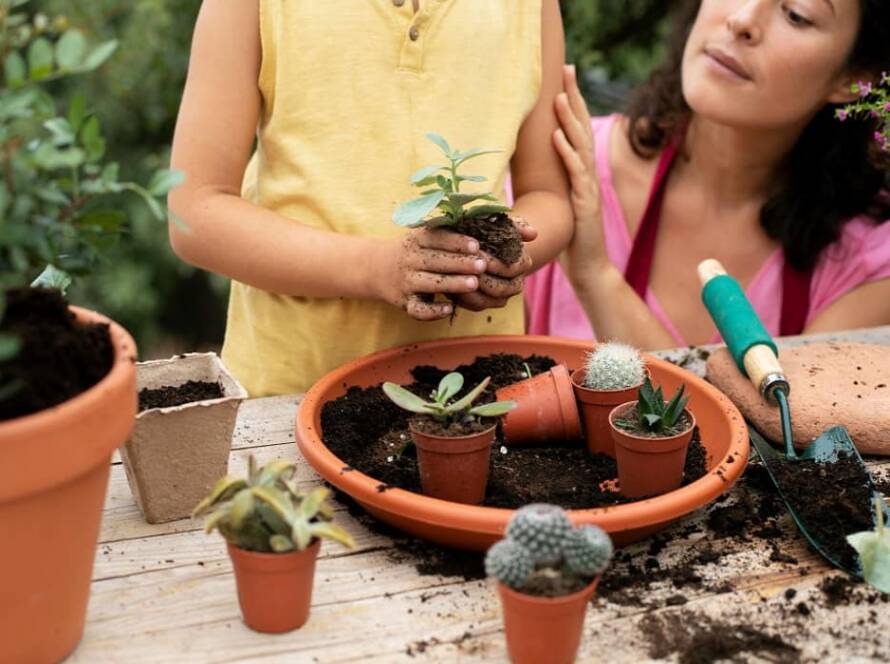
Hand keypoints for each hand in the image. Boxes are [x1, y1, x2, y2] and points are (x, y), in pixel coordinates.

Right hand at [374, 227, 486, 320]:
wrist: (375, 268)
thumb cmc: (412, 251)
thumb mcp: (422, 236)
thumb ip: (445, 232)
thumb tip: (481, 225)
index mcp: (416, 240)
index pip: (437, 239)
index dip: (456, 242)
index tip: (476, 245)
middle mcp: (410, 260)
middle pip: (435, 261)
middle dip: (460, 263)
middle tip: (482, 265)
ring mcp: (407, 282)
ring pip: (429, 284)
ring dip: (452, 284)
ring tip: (473, 284)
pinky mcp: (406, 302)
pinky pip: (418, 309)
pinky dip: (432, 311)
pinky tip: (449, 309)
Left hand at [453, 216, 536, 310]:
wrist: (473, 243)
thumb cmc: (486, 229)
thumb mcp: (499, 222)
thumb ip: (516, 225)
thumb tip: (533, 234)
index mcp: (522, 263)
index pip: (512, 268)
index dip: (494, 262)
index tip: (477, 253)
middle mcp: (515, 283)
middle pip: (502, 287)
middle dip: (483, 277)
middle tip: (464, 268)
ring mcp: (500, 296)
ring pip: (490, 300)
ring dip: (474, 290)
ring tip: (458, 279)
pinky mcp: (485, 303)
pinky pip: (477, 305)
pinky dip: (466, 299)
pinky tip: (454, 288)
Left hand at [553, 64, 608, 284]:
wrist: (588, 269)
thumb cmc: (570, 239)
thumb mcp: (557, 206)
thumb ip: (551, 184)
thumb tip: (532, 168)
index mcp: (580, 173)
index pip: (576, 130)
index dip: (572, 103)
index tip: (563, 76)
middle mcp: (587, 175)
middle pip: (582, 128)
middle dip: (574, 98)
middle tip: (567, 69)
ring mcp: (589, 188)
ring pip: (581, 147)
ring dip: (570, 120)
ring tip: (558, 97)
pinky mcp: (585, 205)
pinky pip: (576, 174)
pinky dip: (567, 154)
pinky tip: (557, 136)